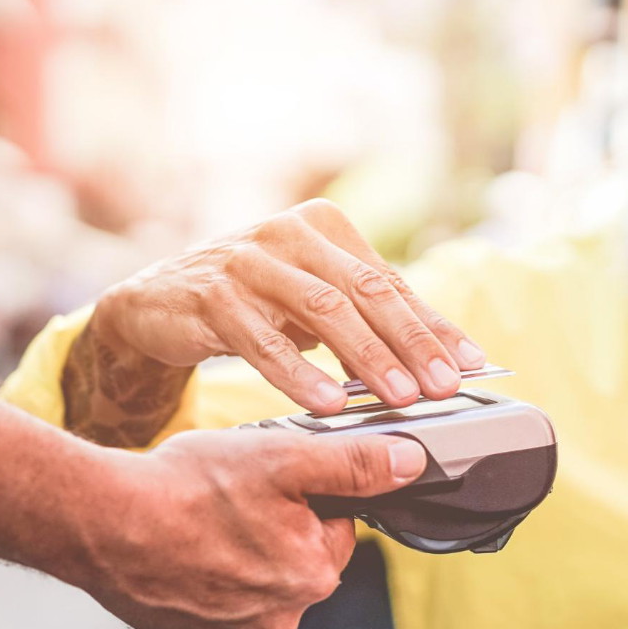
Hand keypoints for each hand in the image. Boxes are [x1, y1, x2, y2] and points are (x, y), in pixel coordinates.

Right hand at [74, 428, 426, 628]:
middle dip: (278, 521)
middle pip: (300, 554)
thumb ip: (355, 463)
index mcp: (312, 574)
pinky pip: (220, 598)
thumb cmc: (189, 486)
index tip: (274, 478)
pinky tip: (186, 544)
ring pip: (259, 576)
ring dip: (243, 547)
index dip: (310, 493)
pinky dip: (210, 573)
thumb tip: (410, 464)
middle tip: (237, 493)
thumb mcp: (285, 456)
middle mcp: (280, 615)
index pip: (338, 525)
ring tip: (206, 515)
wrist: (101, 521)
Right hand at [91, 199, 486, 416]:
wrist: (156, 303)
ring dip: (367, 357)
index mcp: (323, 227)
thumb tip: (435, 363)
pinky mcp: (213, 295)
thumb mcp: (310, 303)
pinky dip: (299, 373)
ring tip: (400, 397)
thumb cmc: (250, 302)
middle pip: (364, 290)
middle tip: (443, 385)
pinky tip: (328, 402)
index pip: (389, 281)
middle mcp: (289, 233)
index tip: (470, 363)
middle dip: (410, 341)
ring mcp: (249, 260)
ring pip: (323, 310)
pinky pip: (264, 339)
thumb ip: (365, 323)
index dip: (433, 324)